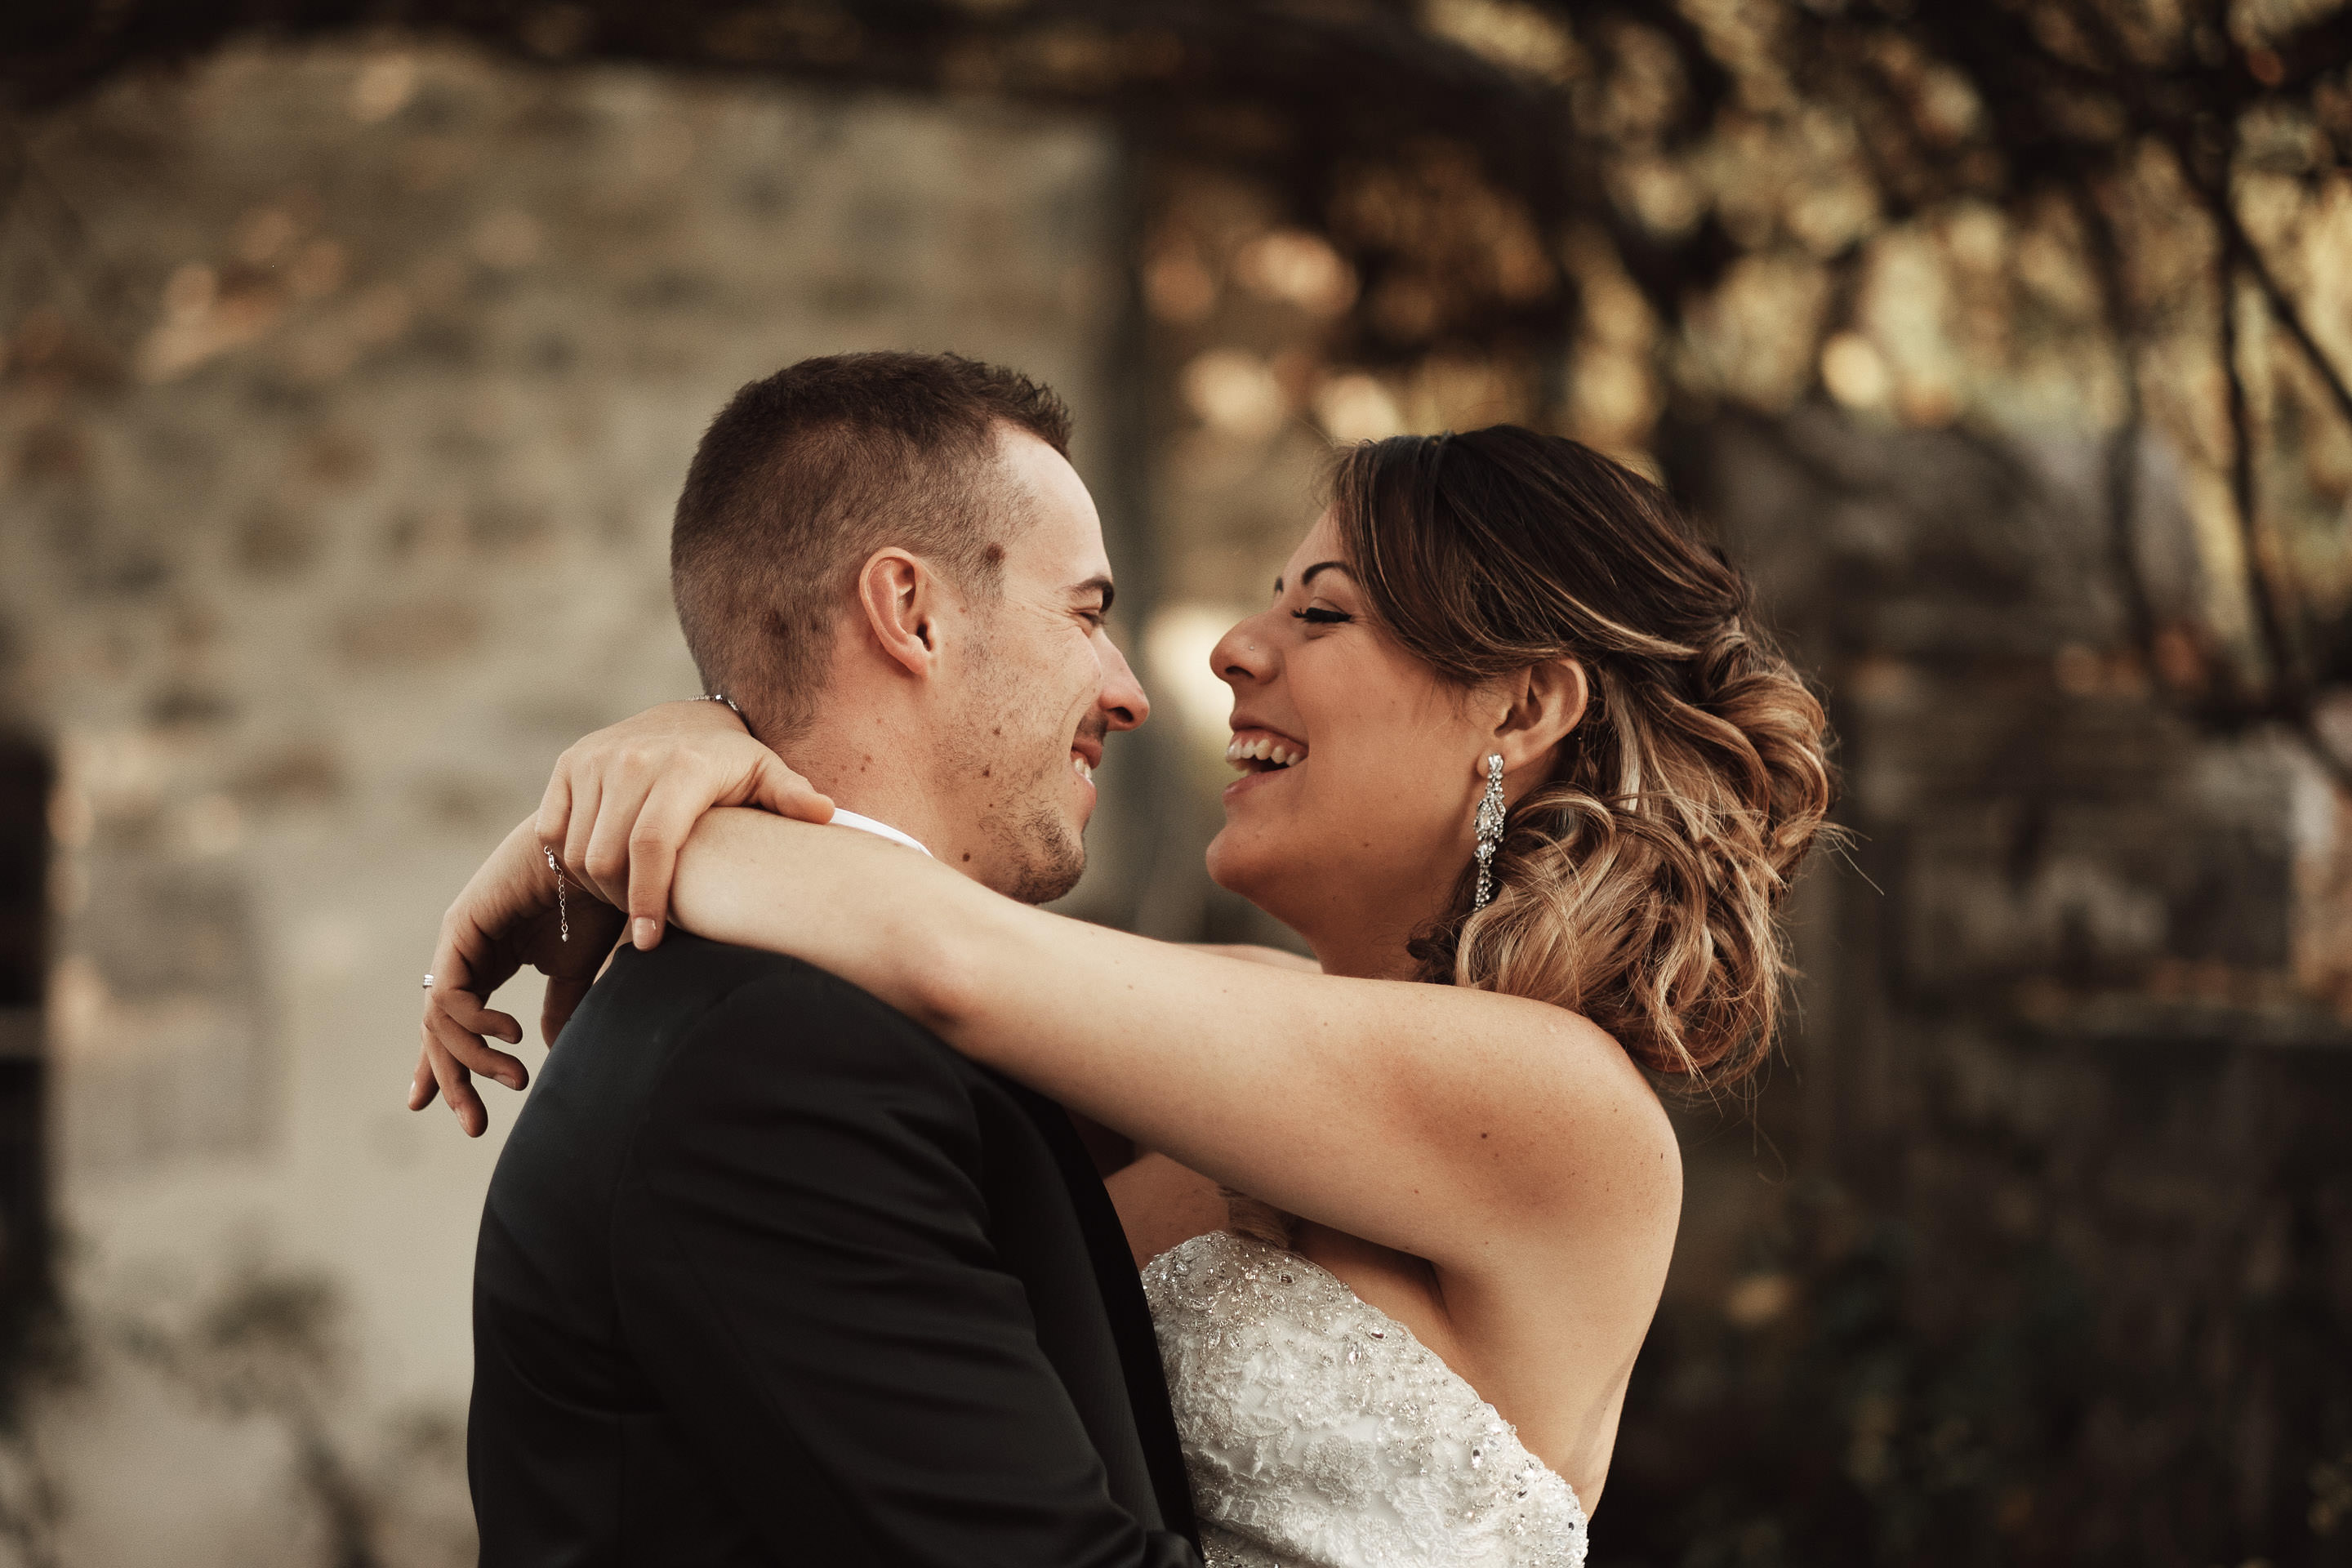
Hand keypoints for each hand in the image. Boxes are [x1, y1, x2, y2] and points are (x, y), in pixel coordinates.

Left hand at [410, 816, 623, 1134]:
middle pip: (438, 1030)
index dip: (450, 1069)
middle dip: (453, 1080)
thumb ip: (560, 1007)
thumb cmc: (599, 901)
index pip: (454, 1023)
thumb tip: (552, 1048)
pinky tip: (511, 1035)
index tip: (464, 1115)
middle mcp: (466, 951)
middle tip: (474, 1125)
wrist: (610, 856)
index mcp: (489, 960)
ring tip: (517, 1078)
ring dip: (473, 1060)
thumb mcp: (577, 970)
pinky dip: (475, 1024)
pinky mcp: (460, 927)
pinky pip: (449, 995)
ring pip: (438, 1020)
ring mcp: (459, 939)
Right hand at [539, 698, 831, 951]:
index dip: (648, 899)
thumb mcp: (767, 775)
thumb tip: (824, 815)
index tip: (651, 942)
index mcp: (681, 767)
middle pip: (606, 858)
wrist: (687, 721)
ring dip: (597, 886)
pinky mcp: (568, 765)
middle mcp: (630, 759)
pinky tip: (604, 870)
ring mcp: (594, 760)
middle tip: (647, 920)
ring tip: (630, 896)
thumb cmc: (734, 764)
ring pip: (577, 852)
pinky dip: (570, 860)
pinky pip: (553, 834)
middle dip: (622, 900)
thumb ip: (792, 796)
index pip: (652, 845)